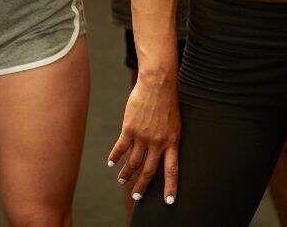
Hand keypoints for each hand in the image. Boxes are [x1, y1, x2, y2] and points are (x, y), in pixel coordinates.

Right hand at [109, 75, 180, 204]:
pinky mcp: (130, 128)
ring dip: (127, 172)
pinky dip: (115, 156)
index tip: (169, 201)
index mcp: (172, 141)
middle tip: (137, 195)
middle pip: (149, 170)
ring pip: (133, 162)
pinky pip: (121, 147)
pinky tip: (111, 163)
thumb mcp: (175, 123)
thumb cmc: (168, 101)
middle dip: (143, 185)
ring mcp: (143, 136)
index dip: (171, 187)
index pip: (172, 170)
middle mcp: (158, 142)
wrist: (158, 83)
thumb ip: (168, 139)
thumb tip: (161, 151)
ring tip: (122, 179)